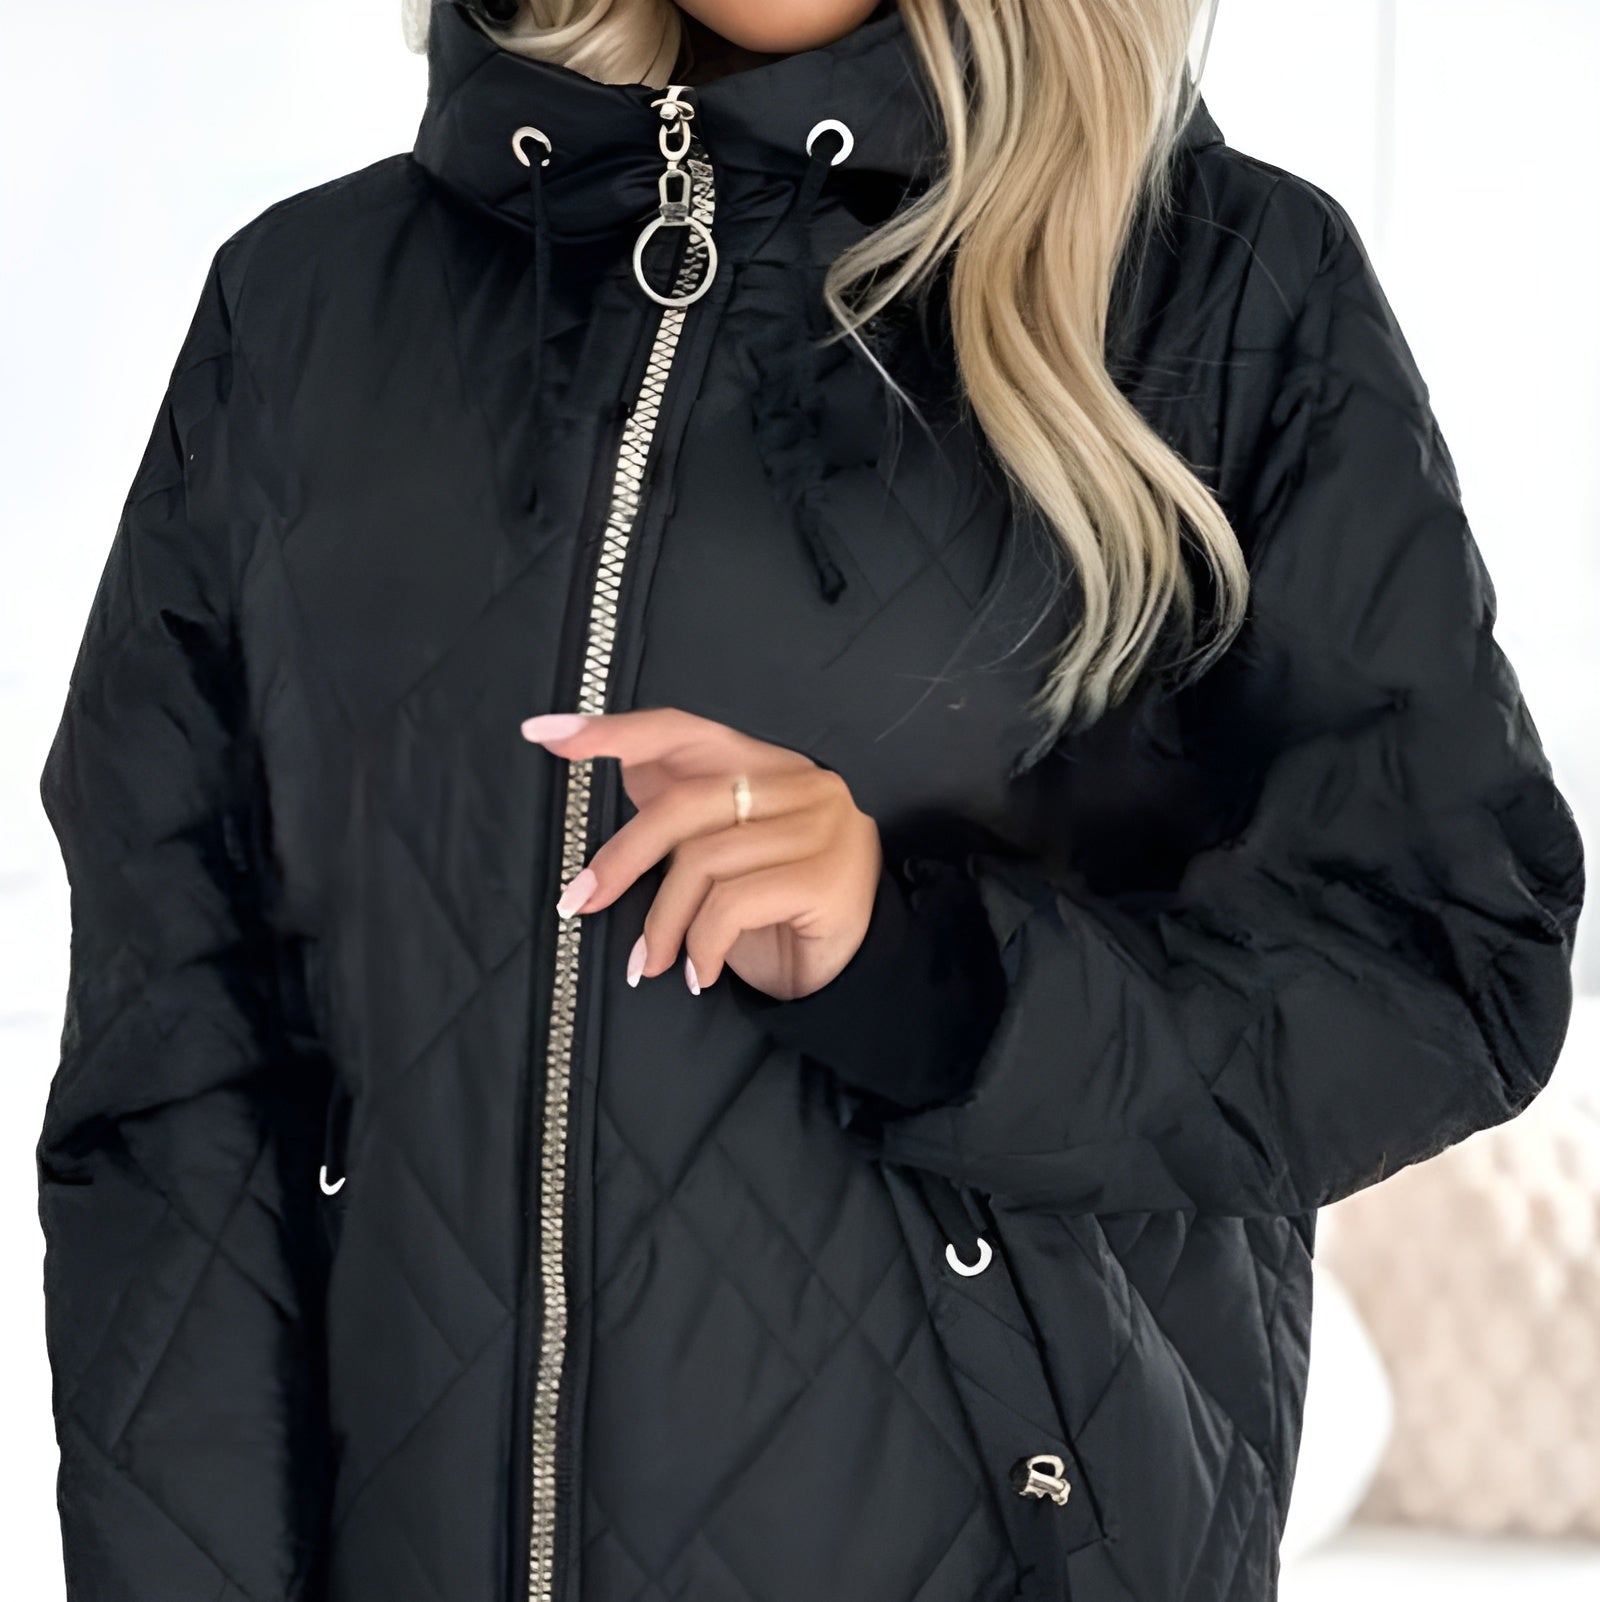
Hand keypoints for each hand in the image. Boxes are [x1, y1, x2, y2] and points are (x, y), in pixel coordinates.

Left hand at [520, 706, 882, 998]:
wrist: (850, 973)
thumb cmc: (773, 913)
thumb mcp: (720, 858)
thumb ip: (681, 815)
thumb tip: (615, 770)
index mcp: (764, 764)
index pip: (682, 729)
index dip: (614, 730)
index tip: (545, 733)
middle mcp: (798, 782)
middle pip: (683, 804)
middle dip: (621, 858)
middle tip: (579, 902)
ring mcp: (818, 826)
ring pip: (702, 862)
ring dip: (661, 924)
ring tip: (649, 963)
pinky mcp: (824, 876)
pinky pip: (731, 904)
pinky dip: (700, 945)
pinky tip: (697, 972)